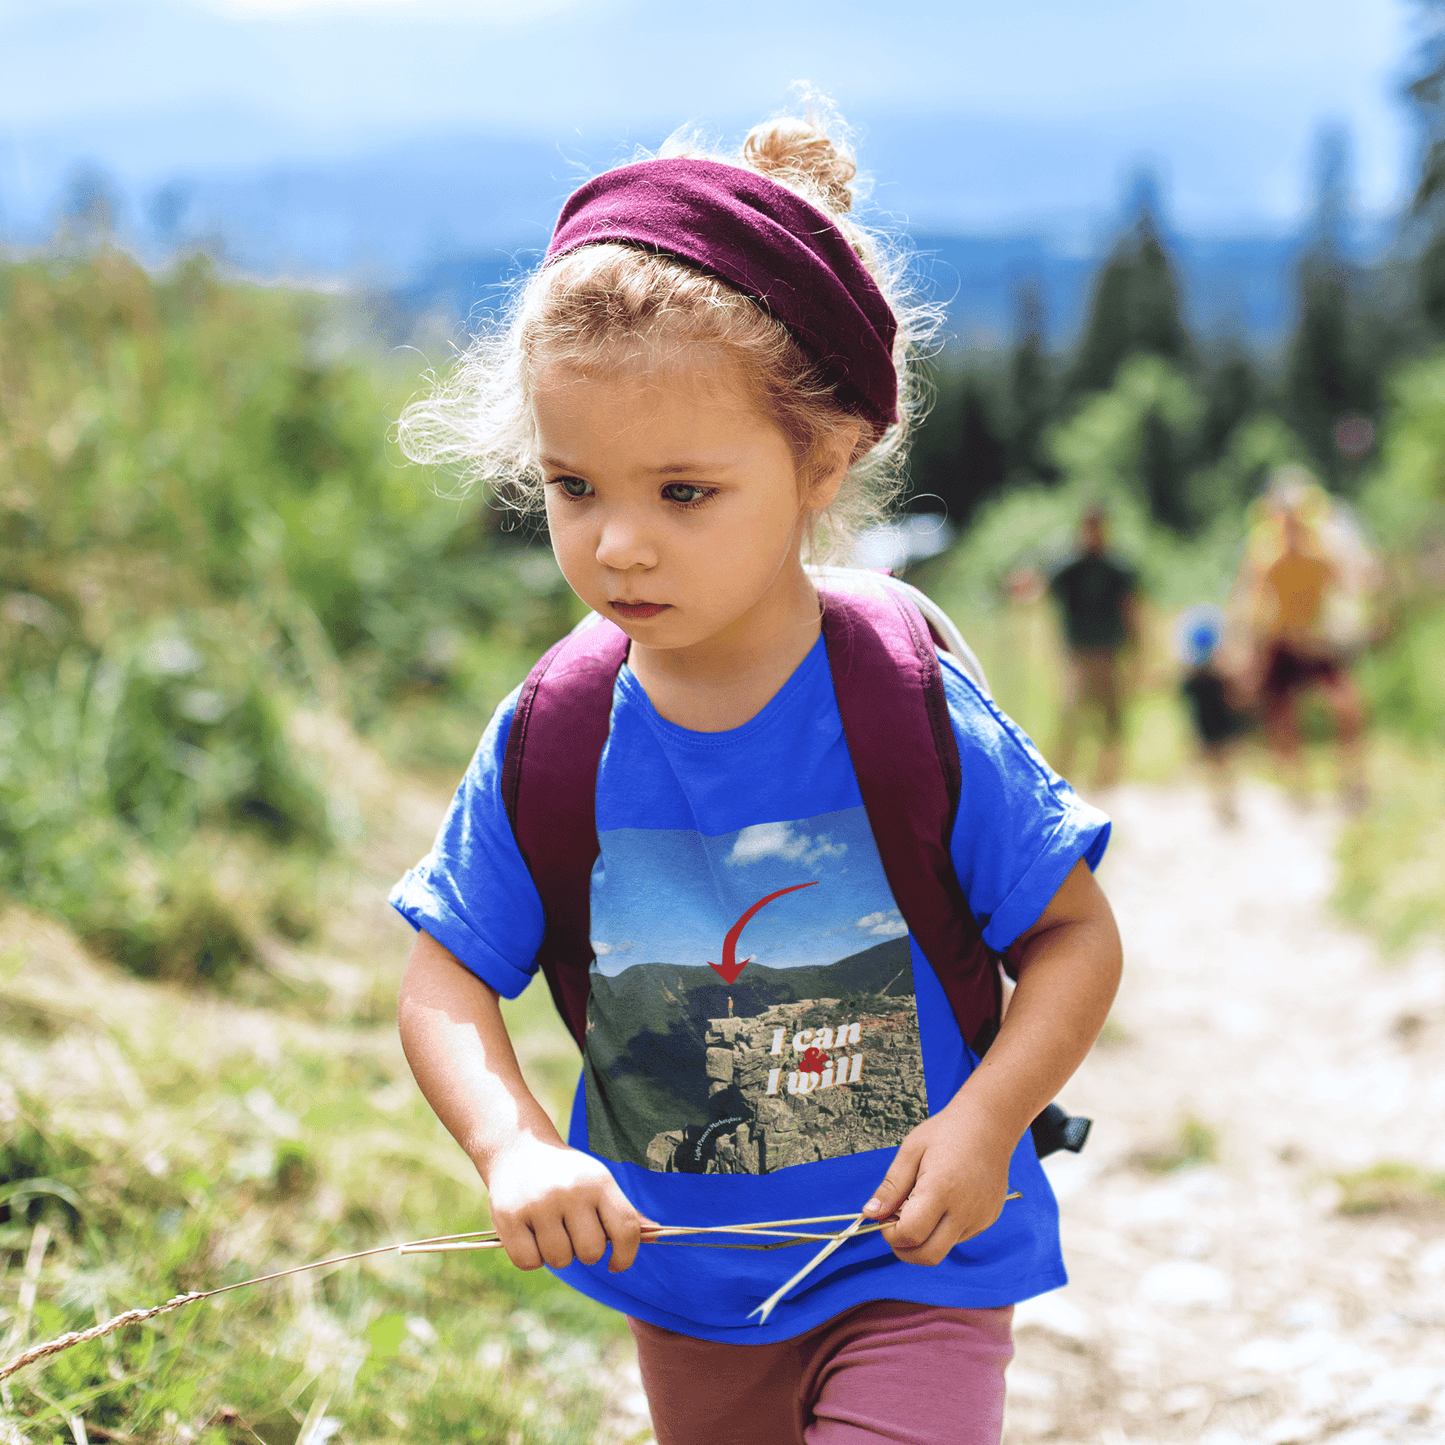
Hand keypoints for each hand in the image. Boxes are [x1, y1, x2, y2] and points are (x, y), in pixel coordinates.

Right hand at [484, 1135, 653, 1273]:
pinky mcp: (509, 1216)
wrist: (517, 1146)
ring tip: (550, 1229)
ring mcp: (539, 1204)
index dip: (626, 1256)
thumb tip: (658, 1234)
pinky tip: (529, 1235)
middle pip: (591, 1253)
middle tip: (572, 1232)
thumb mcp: (599, 1182)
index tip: (615, 1263)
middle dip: (584, 1251)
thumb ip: (625, 1212)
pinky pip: (529, 1262)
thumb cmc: (567, 1174)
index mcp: (599, 1182)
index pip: (626, 1230)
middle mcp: (571, 1191)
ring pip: (560, 1260)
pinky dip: (531, 1257)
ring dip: (557, 1254)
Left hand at [860, 1102, 1013, 1265]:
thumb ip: (891, 1187)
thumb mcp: (911, 1151)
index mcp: (941, 1189)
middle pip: (928, 1256)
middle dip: (905, 1249)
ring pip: (944, 1248)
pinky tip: (943, 1202)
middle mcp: (964, 1210)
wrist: (990, 1123)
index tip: (885, 1219)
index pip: (910, 1235)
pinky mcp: (988, 1219)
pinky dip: (943, 1229)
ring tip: (922, 1204)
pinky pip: (959, 1237)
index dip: (890, 1234)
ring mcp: (980, 1217)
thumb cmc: (948, 1132)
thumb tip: (871, 1213)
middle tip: (896, 1225)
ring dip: (925, 1237)